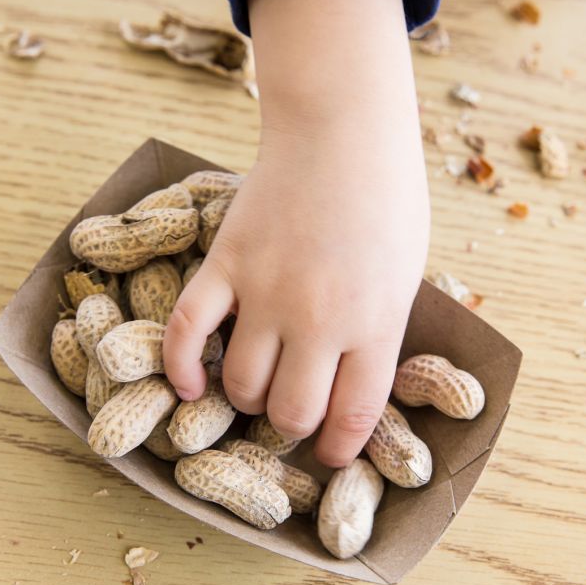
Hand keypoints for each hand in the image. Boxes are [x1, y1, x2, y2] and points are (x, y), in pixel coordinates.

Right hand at [162, 0, 429, 466]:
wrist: (342, 129)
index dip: (337, 447)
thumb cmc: (386, 198)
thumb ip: (378, 332)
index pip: (353, 415)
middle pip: (291, 411)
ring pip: (240, 383)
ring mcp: (266, 290)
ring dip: (244, 397)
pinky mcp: (225, 263)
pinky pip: (186, 331)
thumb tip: (354, 387)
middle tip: (289, 412)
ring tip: (253, 384)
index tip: (327, 454)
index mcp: (375, 321)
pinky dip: (180, 367)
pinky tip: (187, 384)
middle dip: (289, 424)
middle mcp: (319, 317)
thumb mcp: (405, 273)